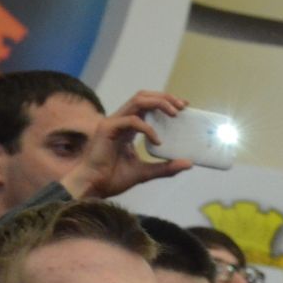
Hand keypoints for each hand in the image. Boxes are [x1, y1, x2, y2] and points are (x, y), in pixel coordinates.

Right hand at [61, 90, 192, 199]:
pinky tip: (158, 141)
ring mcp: (113, 122)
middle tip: (183, 106)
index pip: (147, 105)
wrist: (93, 186)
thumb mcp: (146, 172)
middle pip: (144, 97)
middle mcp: (121, 120)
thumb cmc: (113, 178)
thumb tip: (189, 164)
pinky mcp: (107, 128)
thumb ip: (166, 168)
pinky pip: (132, 120)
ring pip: (138, 101)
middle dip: (165, 97)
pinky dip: (147, 128)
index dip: (165, 102)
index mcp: (128, 127)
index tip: (184, 106)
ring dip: (159, 103)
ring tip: (175, 114)